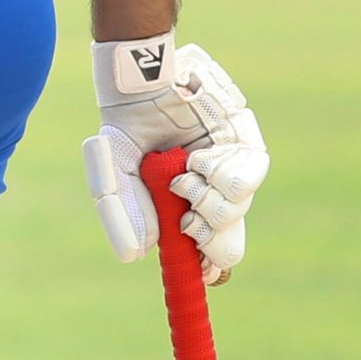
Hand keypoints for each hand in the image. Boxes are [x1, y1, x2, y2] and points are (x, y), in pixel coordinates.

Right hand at [81, 37, 267, 284]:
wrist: (142, 84)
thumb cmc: (126, 128)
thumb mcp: (113, 175)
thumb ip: (121, 213)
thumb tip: (134, 257)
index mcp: (182, 209)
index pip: (204, 250)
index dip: (204, 268)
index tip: (198, 275)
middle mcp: (210, 195)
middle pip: (228, 243)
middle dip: (210, 243)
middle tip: (188, 226)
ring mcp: (231, 173)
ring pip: (235, 212)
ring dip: (205, 202)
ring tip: (183, 178)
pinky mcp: (247, 148)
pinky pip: (246, 181)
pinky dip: (219, 177)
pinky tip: (199, 160)